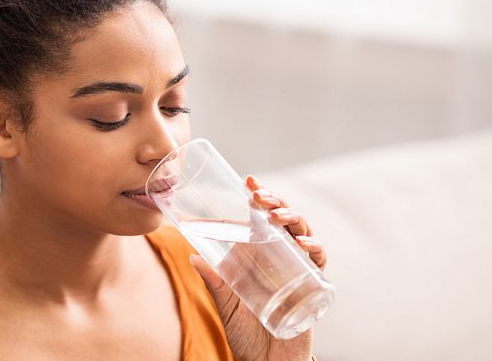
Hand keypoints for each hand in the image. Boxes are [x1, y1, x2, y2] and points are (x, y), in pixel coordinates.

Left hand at [189, 175, 326, 360]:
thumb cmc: (246, 333)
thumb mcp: (226, 303)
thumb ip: (214, 281)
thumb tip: (193, 256)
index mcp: (259, 254)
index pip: (262, 218)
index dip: (259, 197)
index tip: (248, 180)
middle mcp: (280, 257)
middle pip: (284, 220)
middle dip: (276, 202)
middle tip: (260, 196)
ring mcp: (297, 269)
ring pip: (303, 234)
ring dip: (293, 220)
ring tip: (278, 216)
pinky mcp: (312, 286)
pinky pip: (318, 262)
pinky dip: (314, 250)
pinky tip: (303, 245)